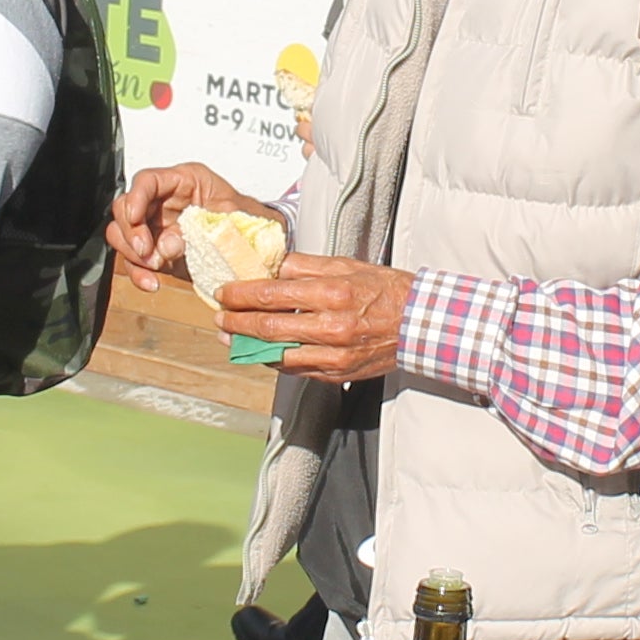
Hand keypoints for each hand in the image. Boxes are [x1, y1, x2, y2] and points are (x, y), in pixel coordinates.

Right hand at [107, 161, 269, 282]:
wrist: (258, 245)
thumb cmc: (248, 219)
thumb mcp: (234, 214)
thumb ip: (201, 226)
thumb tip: (168, 244)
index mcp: (183, 181)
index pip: (148, 180)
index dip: (136, 197)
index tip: (135, 217)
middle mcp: (163, 201)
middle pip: (125, 208)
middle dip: (130, 231)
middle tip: (146, 252)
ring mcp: (157, 226)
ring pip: (121, 234)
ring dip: (132, 254)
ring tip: (155, 267)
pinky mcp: (157, 251)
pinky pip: (135, 261)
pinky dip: (139, 273)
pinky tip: (152, 283)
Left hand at [217, 254, 410, 383]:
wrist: (419, 324)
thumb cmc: (386, 291)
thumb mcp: (346, 265)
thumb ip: (305, 266)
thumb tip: (271, 267)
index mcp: (332, 293)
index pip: (272, 294)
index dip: (241, 294)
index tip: (224, 292)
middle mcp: (331, 326)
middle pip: (268, 327)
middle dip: (236, 322)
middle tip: (220, 316)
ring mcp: (333, 355)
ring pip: (277, 354)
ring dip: (248, 346)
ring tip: (231, 336)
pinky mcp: (336, 374)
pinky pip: (295, 370)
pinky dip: (273, 360)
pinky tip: (261, 351)